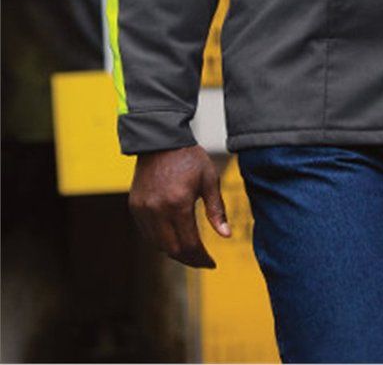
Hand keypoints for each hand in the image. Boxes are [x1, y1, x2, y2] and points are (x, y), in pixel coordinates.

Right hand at [128, 144, 230, 268]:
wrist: (161, 140)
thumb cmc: (189, 158)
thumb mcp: (209, 180)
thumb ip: (216, 209)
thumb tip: (226, 235)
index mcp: (178, 204)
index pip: (189, 244)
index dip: (201, 258)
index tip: (212, 263)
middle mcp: (157, 210)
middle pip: (172, 250)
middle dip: (189, 259)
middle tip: (202, 261)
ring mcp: (143, 210)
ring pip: (158, 245)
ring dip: (174, 252)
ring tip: (191, 251)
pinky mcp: (135, 207)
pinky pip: (147, 233)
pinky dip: (161, 241)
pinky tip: (174, 238)